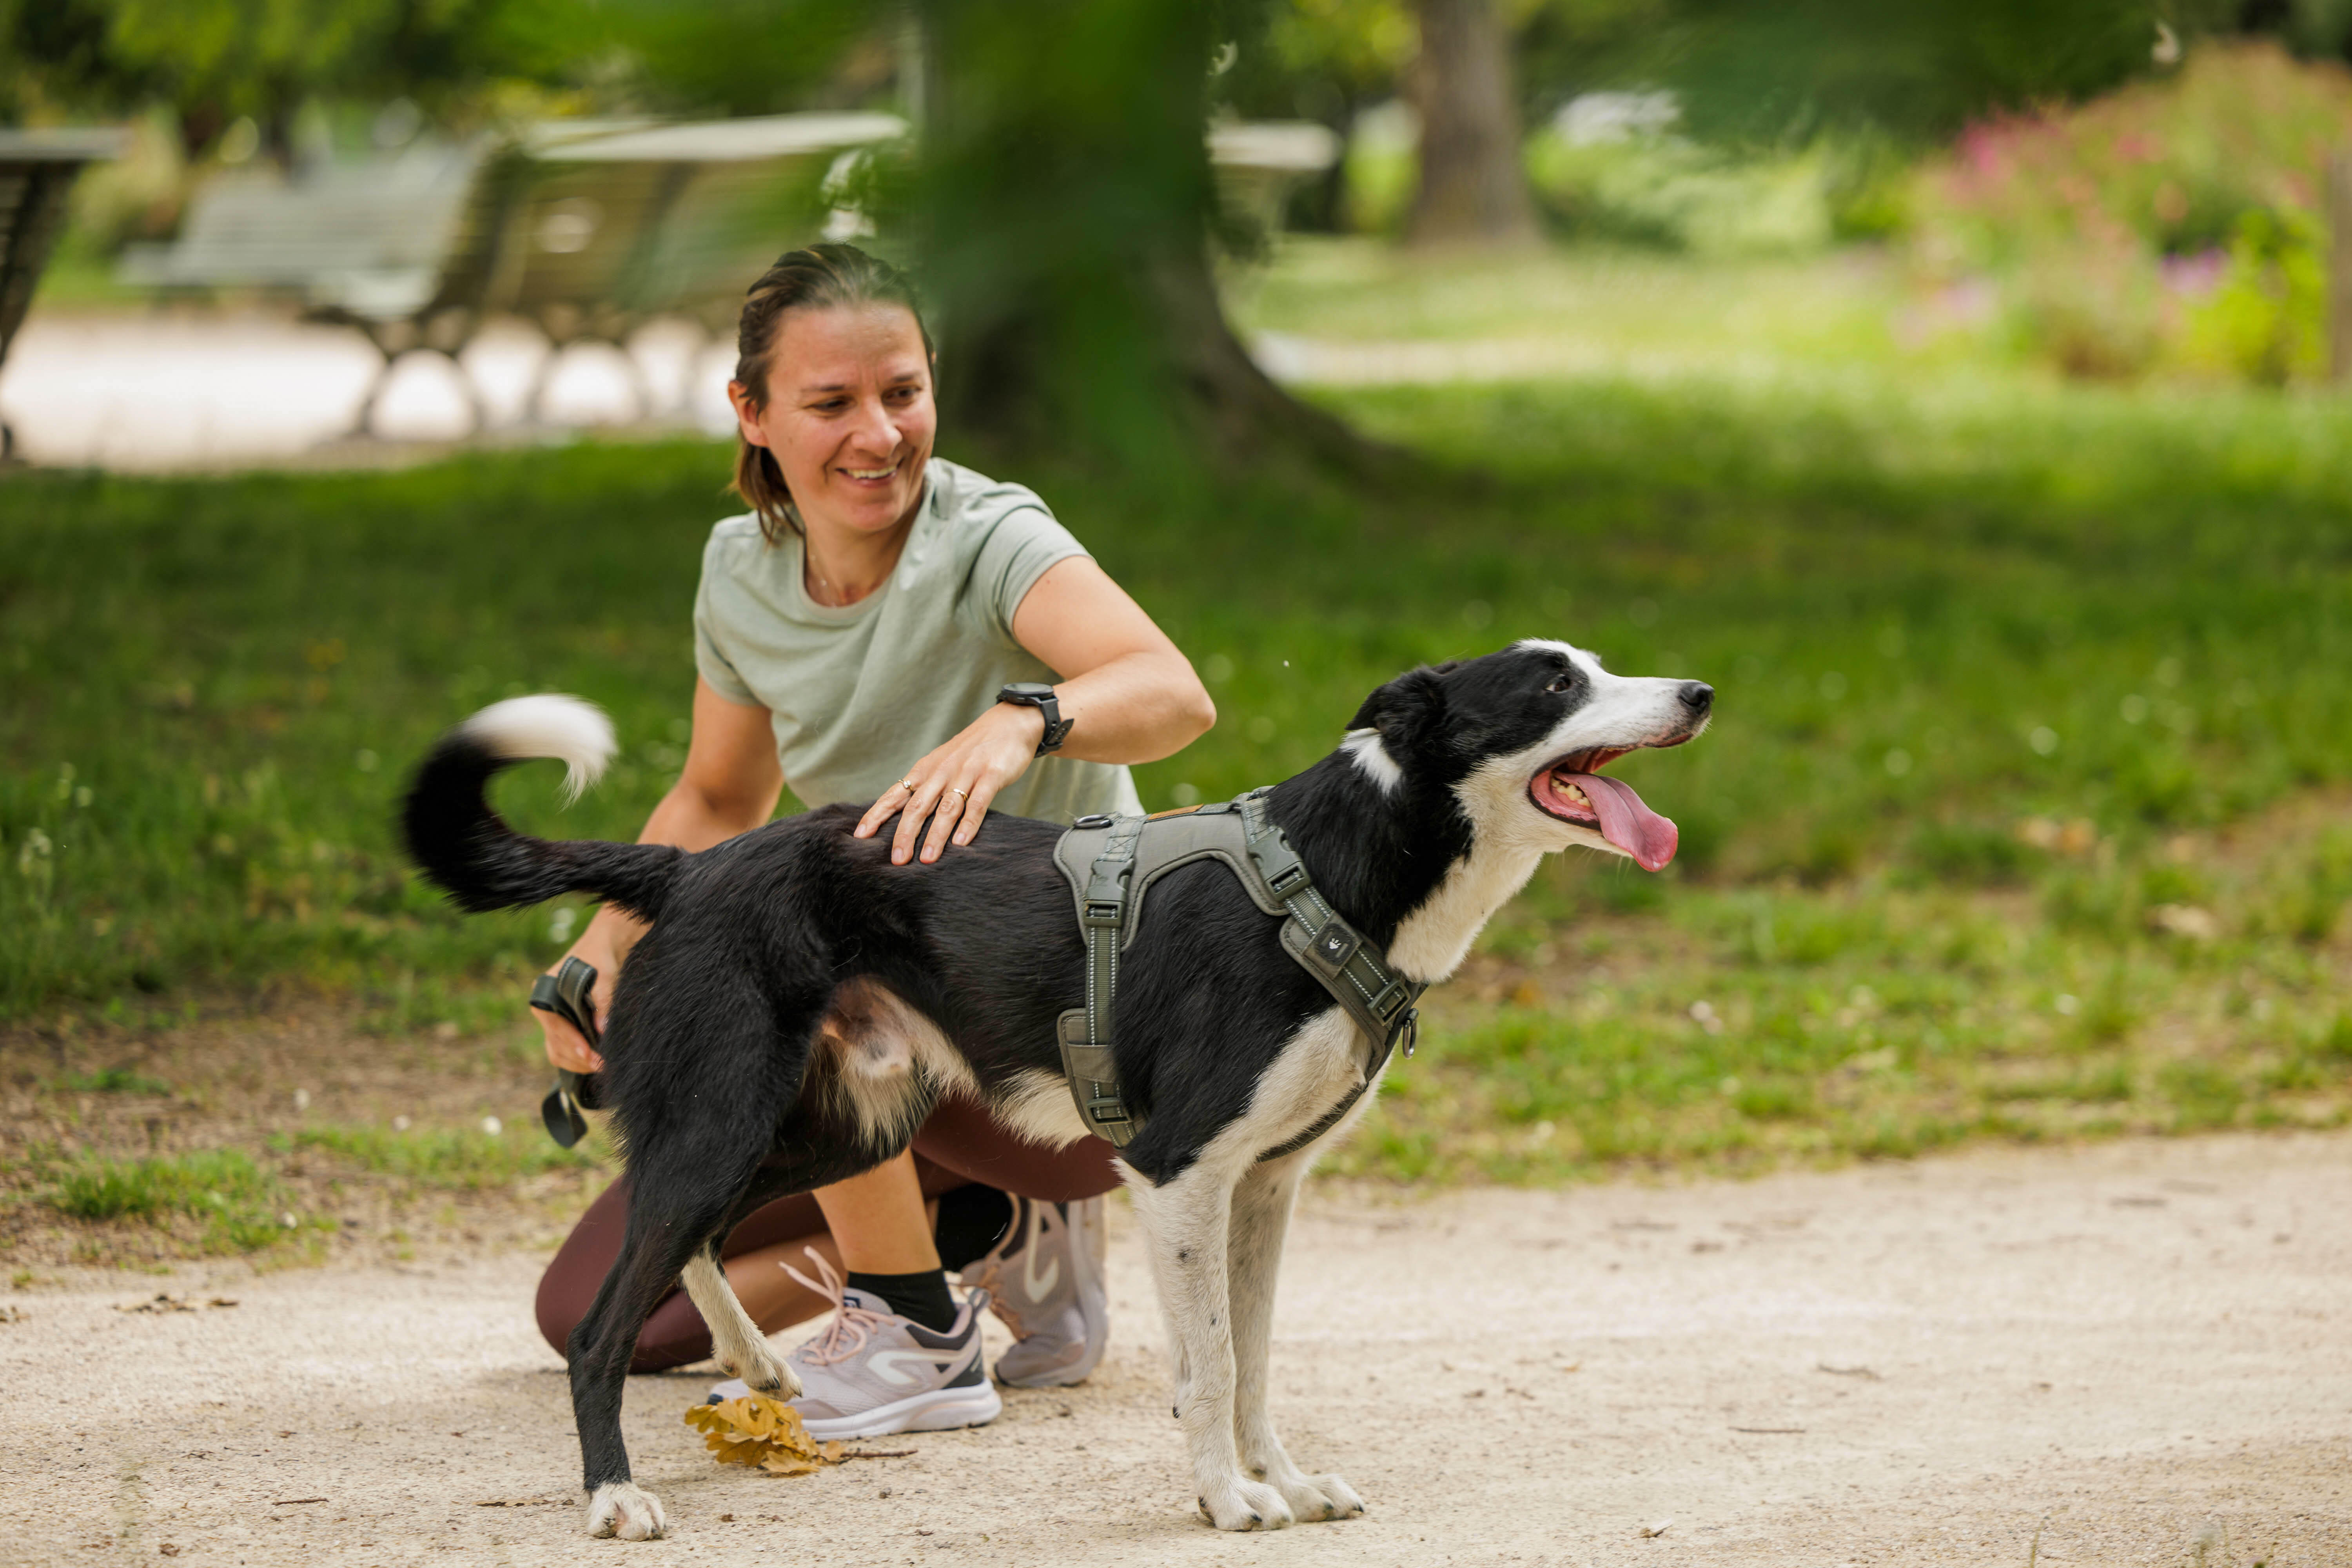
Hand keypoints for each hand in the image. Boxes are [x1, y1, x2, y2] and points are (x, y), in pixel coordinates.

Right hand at [533, 940, 615, 1073]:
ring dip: (577, 1063)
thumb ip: (602, 1001)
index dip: (572, 1042)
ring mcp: (551, 1020)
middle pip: (555, 1044)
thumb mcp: (604, 975)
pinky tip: (594, 1062)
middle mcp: (543, 1009)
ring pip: (556, 1051)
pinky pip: (562, 1050)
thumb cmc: (600, 957)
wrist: (603, 948)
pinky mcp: (563, 1027)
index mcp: (545, 994)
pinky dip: (576, 1059)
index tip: (589, 1054)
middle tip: (602, 1065)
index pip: (556, 1025)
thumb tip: (602, 1030)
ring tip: (600, 1067)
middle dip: (578, 1057)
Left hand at [854, 701, 1046, 865]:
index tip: (861, 836)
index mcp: (925, 770)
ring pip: (946, 808)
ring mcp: (966, 773)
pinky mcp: (990, 775)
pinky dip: (969, 824)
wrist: (1009, 723)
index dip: (877, 815)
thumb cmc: (972, 750)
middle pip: (917, 806)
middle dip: (905, 834)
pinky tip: (961, 843)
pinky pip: (978, 803)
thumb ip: (926, 788)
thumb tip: (905, 820)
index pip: (895, 795)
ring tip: (927, 859)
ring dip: (935, 835)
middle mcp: (941, 772)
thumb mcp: (942, 764)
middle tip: (897, 860)